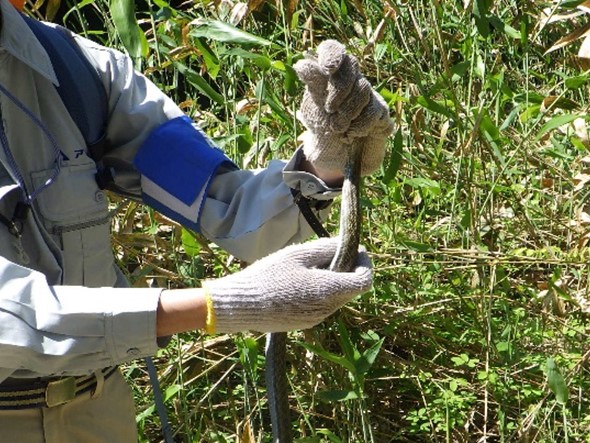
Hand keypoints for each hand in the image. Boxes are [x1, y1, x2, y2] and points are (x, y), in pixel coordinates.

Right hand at [202, 238, 372, 332]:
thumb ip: (327, 248)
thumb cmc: (269, 275)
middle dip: (347, 270)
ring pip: (336, 297)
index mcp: (329, 290)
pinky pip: (322, 306)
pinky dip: (319, 293)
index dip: (366, 263)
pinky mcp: (306, 324)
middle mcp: (328, 308)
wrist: (241, 306)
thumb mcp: (298, 254)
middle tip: (326, 254)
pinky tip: (296, 283)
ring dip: (332, 281)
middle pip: (351, 288)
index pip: (365, 281)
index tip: (356, 250)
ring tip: (306, 268)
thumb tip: (350, 246)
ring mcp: (317, 319)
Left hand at [294, 40, 393, 176]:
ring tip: (337, 129)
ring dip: (347, 113)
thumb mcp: (313, 107)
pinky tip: (352, 135)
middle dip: (339, 90)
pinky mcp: (381, 112)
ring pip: (363, 90)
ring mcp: (369, 95)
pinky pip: (374, 111)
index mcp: (332, 74)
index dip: (333, 54)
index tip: (328, 69)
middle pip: (352, 66)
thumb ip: (312, 86)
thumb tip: (303, 63)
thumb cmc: (322, 128)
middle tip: (329, 109)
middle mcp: (352, 80)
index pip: (333, 50)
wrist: (335, 156)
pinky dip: (359, 126)